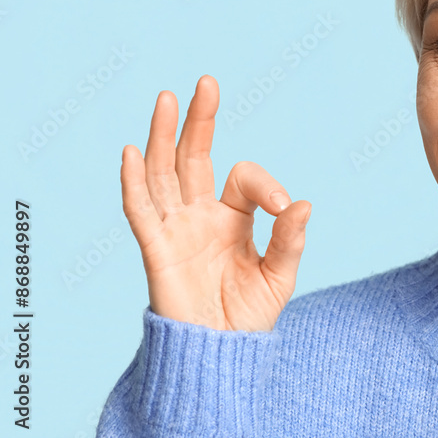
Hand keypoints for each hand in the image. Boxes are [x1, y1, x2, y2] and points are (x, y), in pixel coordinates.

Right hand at [121, 75, 311, 330]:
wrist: (220, 355)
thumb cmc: (249, 315)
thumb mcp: (279, 276)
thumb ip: (290, 240)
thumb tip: (305, 204)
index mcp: (233, 217)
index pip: (243, 178)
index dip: (268, 186)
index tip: (287, 210)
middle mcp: (200, 215)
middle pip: (194, 157)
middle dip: (199, 120)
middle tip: (207, 82)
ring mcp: (176, 229)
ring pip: (164, 173)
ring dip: (163, 136)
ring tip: (167, 98)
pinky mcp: (157, 251)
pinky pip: (141, 212)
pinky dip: (134, 182)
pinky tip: (133, 151)